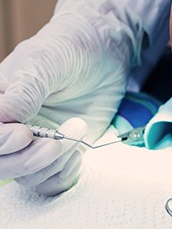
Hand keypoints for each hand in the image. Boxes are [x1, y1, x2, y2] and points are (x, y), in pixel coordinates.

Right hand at [0, 0, 141, 193]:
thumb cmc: (70, 48)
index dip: (1, 143)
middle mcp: (11, 127)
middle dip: (26, 161)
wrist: (105, 51)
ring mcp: (36, 142)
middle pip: (1, 164)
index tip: (25, 134)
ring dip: (52, 164)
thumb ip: (27, 90)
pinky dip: (64, 174)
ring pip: (27, 177)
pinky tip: (78, 152)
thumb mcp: (46, 61)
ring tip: (75, 132)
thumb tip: (8, 118)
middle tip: (55, 145)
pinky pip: (52, 181)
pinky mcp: (61, 153)